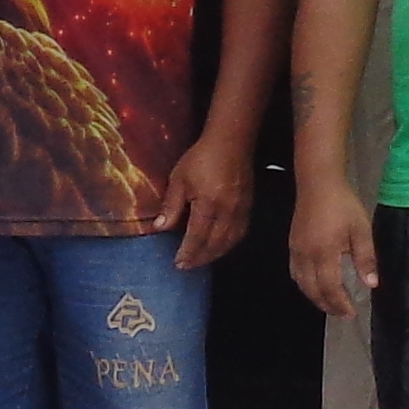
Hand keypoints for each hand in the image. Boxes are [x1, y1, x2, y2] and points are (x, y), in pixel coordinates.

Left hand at [165, 130, 257, 276]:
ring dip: (214, 255)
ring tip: (201, 260)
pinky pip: (240, 234)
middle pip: (214, 244)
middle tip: (187, 266)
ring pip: (229, 242)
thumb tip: (160, 228)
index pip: (197, 237)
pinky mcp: (248, 207)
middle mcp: (227, 212)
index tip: (178, 264)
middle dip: (200, 258)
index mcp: (208, 205)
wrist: (231, 142)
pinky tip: (220, 247)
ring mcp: (240, 211)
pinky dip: (228, 245)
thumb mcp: (179, 179)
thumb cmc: (201, 158)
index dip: (188, 253)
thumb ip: (171, 206)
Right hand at [289, 172, 376, 321]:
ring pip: (301, 283)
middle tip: (342, 313)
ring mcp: (296, 251)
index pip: (330, 287)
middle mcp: (306, 255)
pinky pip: (295, 273)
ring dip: (315, 297)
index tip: (351, 313)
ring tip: (330, 303)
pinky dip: (304, 285)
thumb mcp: (361, 229)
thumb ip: (366, 258)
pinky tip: (314, 285)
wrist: (318, 182)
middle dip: (328, 305)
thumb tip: (371, 284)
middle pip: (313, 290)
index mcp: (325, 252)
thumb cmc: (343, 204)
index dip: (340, 303)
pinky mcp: (292, 245)